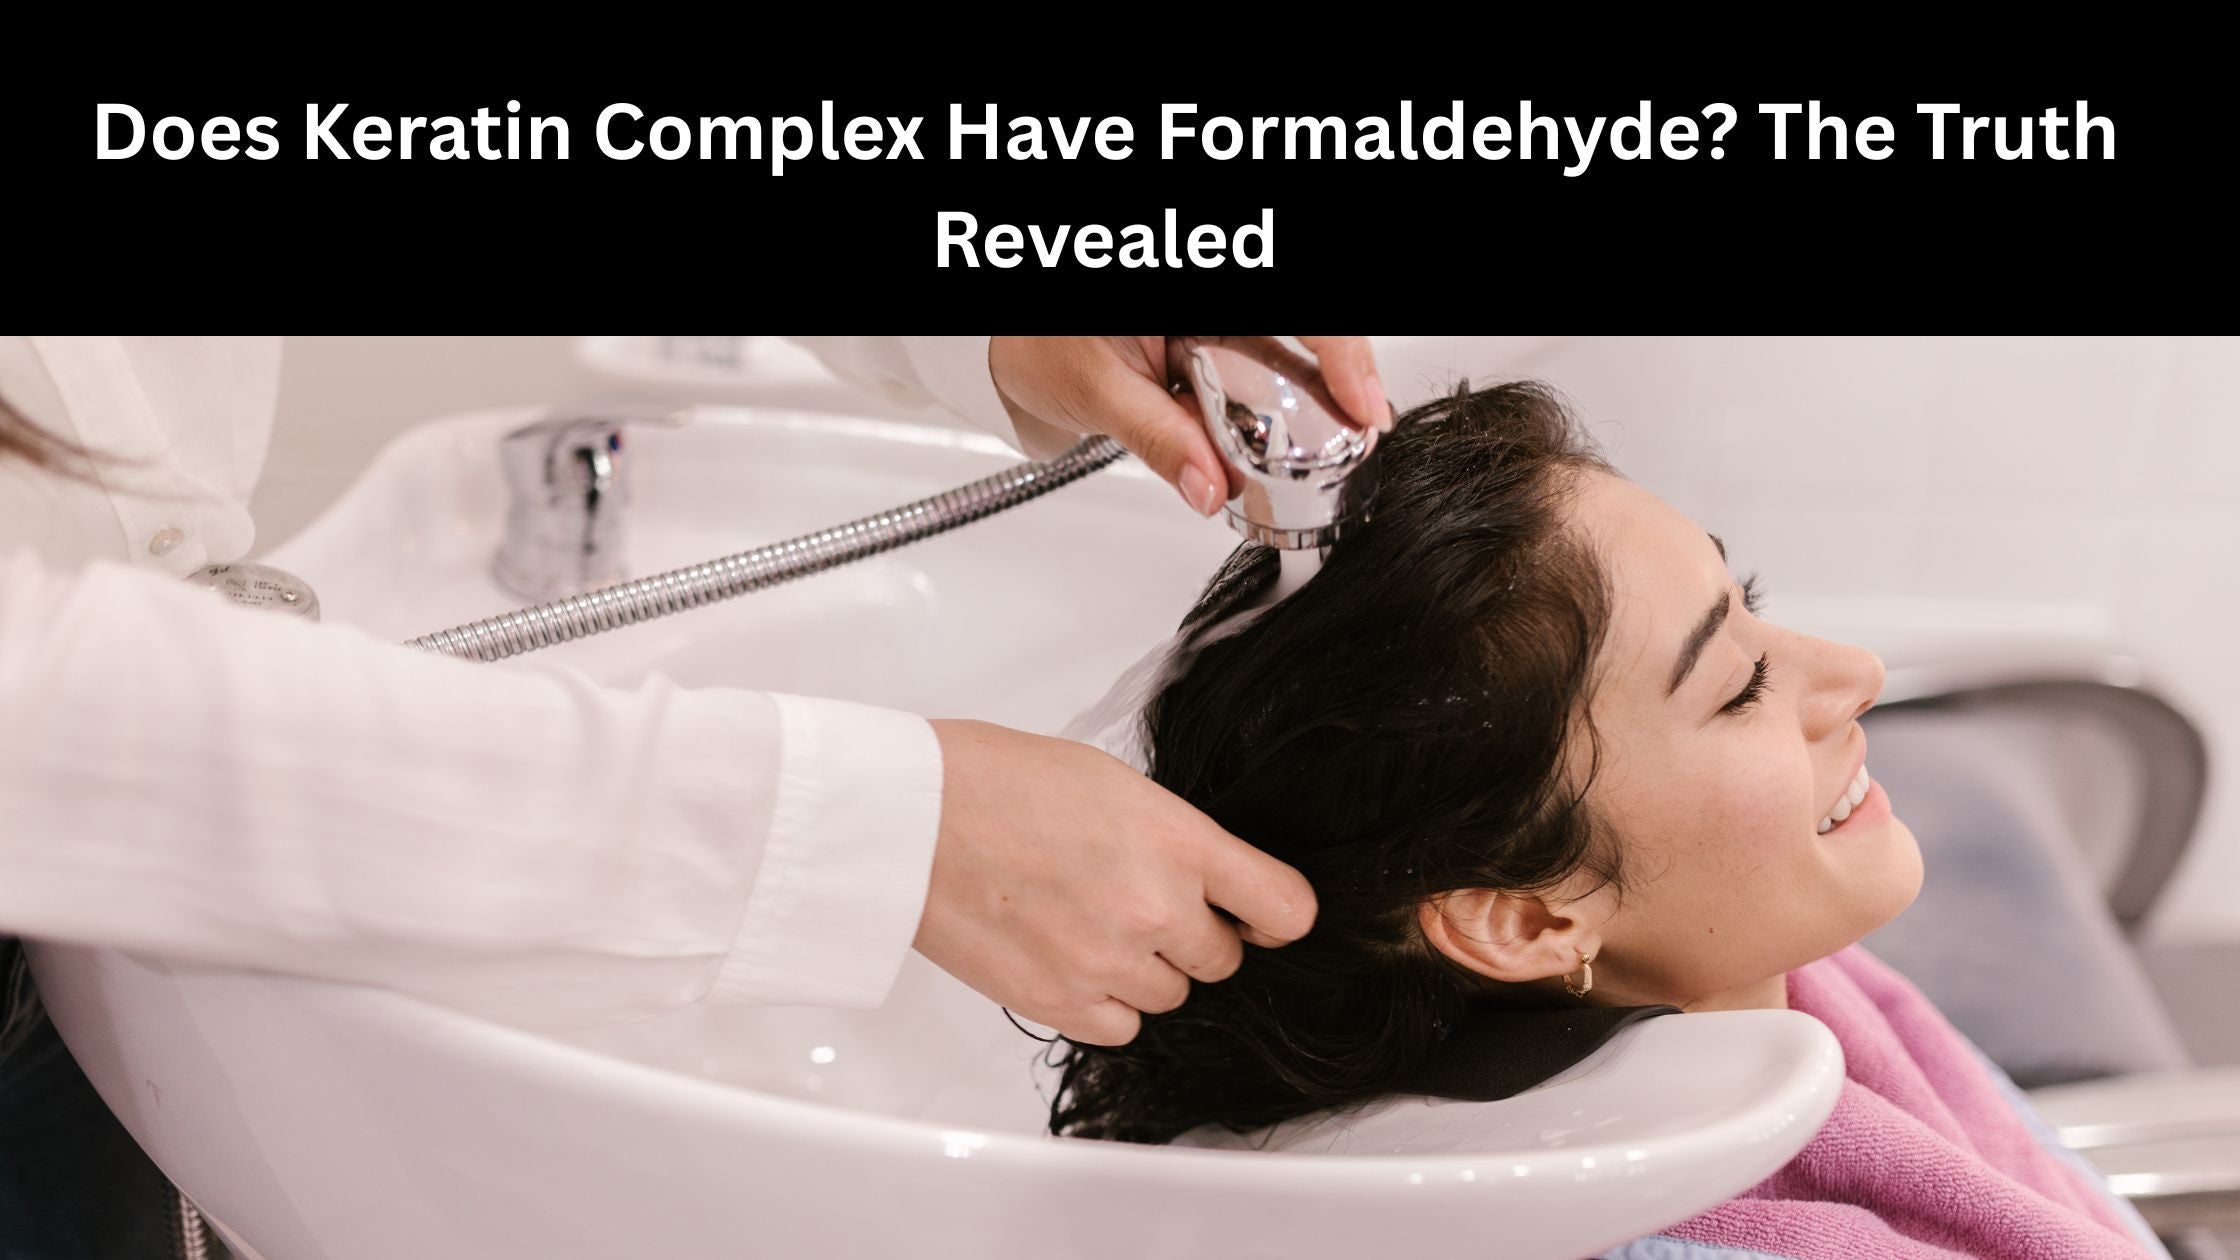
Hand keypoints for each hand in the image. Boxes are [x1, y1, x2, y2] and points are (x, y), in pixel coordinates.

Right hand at [914, 718, 1317, 1045]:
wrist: (913, 817)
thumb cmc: (998, 782)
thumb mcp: (1113, 784)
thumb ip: (1170, 838)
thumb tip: (1199, 877)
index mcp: (1178, 840)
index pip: (1285, 907)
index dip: (1276, 916)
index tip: (1260, 916)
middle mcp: (1156, 907)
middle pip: (1222, 959)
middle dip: (1192, 936)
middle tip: (1139, 903)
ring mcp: (1109, 961)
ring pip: (1171, 996)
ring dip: (1146, 970)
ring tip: (1090, 924)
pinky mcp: (1060, 1000)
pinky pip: (1121, 1027)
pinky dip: (1105, 1002)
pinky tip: (1070, 958)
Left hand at [988, 336, 1392, 517]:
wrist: (1009, 347)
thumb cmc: (1040, 344)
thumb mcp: (1098, 391)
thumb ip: (1158, 438)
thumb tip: (1210, 487)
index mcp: (1189, 290)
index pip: (1289, 312)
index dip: (1340, 352)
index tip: (1362, 404)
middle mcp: (1210, 302)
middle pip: (1300, 334)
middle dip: (1336, 382)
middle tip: (1361, 432)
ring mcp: (1217, 323)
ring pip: (1287, 357)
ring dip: (1310, 402)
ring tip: (1336, 440)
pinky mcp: (1218, 348)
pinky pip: (1263, 376)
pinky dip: (1278, 412)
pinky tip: (1292, 440)